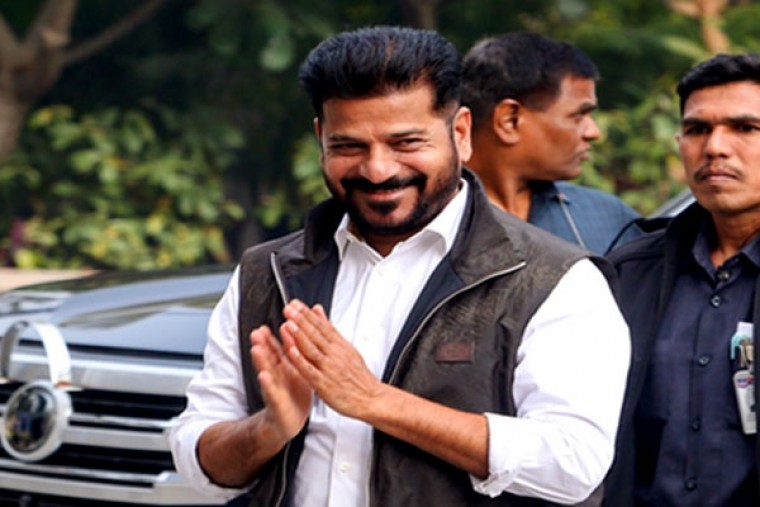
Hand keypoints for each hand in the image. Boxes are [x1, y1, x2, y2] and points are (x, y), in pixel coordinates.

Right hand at [250, 325, 311, 442]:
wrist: (289, 421)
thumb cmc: (295, 394)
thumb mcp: (297, 369)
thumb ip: (294, 352)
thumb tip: (296, 332)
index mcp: (284, 367)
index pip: (277, 348)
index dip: (273, 336)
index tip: (268, 323)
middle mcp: (277, 375)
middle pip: (268, 357)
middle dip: (262, 344)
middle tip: (257, 332)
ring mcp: (275, 388)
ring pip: (267, 371)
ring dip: (261, 360)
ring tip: (256, 349)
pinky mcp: (276, 402)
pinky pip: (272, 391)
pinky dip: (267, 384)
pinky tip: (263, 376)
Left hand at [279, 299, 383, 419]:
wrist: (371, 398)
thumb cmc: (359, 377)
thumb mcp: (347, 347)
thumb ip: (329, 329)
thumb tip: (318, 311)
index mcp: (339, 345)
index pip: (322, 325)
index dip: (307, 314)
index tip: (296, 304)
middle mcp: (334, 354)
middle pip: (316, 334)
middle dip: (301, 320)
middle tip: (289, 309)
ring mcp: (329, 369)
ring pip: (312, 349)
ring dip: (299, 336)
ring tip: (289, 325)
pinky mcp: (324, 384)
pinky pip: (310, 371)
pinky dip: (301, 361)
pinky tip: (292, 353)